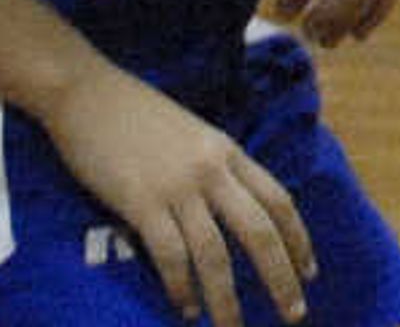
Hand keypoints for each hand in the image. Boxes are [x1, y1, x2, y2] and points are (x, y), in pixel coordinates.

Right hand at [39, 63, 317, 326]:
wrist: (89, 95)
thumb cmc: (137, 116)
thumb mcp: (193, 135)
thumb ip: (215, 167)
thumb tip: (231, 209)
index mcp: (229, 151)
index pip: (278, 199)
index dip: (298, 238)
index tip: (310, 272)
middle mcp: (212, 169)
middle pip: (259, 230)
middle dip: (280, 276)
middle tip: (294, 313)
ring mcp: (177, 186)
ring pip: (215, 253)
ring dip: (226, 298)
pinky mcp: (140, 202)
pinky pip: (170, 254)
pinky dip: (180, 286)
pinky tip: (185, 309)